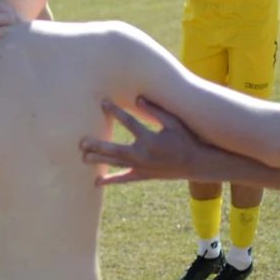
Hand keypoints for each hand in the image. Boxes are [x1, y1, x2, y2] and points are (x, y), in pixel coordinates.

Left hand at [80, 98, 218, 184]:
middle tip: (81, 141)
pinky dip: (111, 180)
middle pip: (115, 150)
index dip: (115, 111)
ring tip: (83, 157)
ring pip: (116, 164)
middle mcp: (143, 155)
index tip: (103, 103)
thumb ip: (156, 111)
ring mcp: (142, 167)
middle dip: (98, 145)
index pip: (128, 123)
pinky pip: (125, 179)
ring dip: (100, 160)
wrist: (198, 163)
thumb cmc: (187, 139)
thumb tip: (138, 98)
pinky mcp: (144, 175)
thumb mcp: (174, 122)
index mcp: (150, 140)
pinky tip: (97, 181)